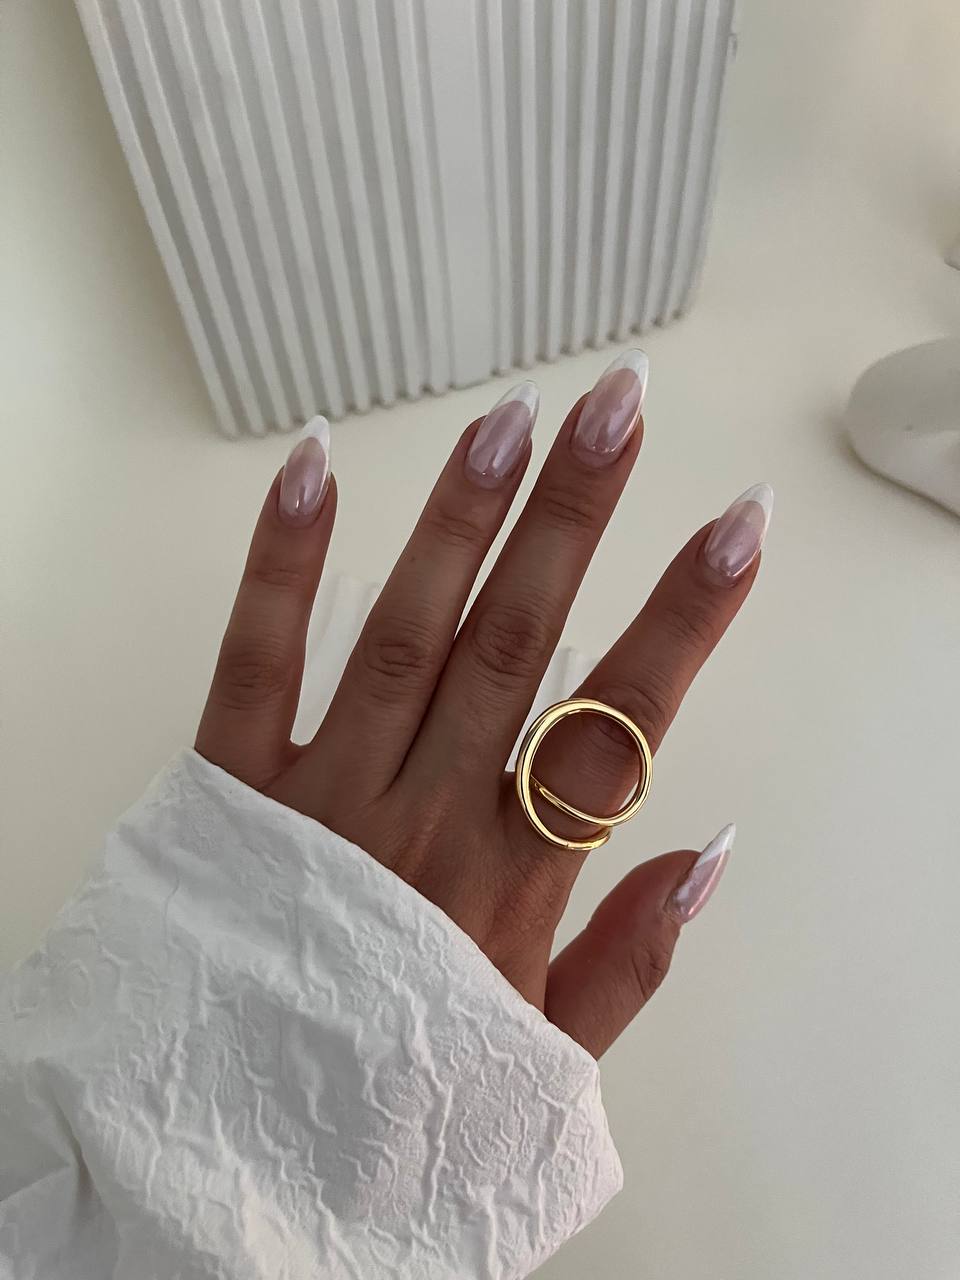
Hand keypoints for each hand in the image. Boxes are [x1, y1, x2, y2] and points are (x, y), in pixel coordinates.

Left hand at [195, 353, 771, 1057]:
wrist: (231, 1167)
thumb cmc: (394, 1103)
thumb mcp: (537, 1064)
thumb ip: (630, 962)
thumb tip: (705, 849)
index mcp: (508, 889)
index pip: (620, 731)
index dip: (684, 621)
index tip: (735, 527)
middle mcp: (421, 826)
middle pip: (520, 649)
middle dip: (576, 520)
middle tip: (619, 408)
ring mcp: (320, 800)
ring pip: (404, 637)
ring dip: (462, 524)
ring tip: (513, 422)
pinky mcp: (227, 789)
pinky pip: (252, 664)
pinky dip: (282, 564)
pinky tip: (316, 470)